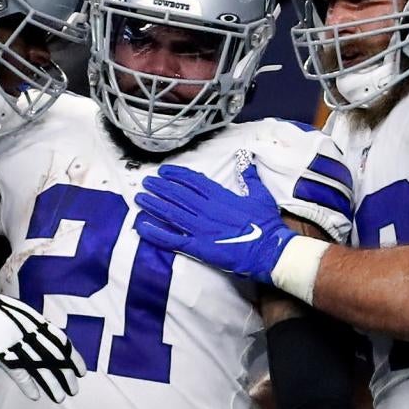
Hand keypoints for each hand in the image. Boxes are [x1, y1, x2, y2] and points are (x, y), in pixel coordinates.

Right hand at [0, 278, 86, 402]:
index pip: (60, 340)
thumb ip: (29, 325)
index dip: (73, 357)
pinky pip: (18, 372)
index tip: (82, 371)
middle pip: (53, 356)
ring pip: (40, 366)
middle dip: (66, 374)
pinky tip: (37, 396)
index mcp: (33, 319)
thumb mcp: (14, 313)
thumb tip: (42, 336)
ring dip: (52, 383)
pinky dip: (28, 385)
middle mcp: (27, 331)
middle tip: (74, 388)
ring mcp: (14, 342)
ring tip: (61, 397)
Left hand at [134, 161, 297, 283]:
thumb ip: (249, 177)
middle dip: (160, 188)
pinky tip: (141, 227)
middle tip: (145, 182)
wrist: (268, 249)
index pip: (193, 181)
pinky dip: (155, 233)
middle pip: (177, 195)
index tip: (164, 171)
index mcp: (220, 196)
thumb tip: (246, 159)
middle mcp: (206, 209)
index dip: (176, 175)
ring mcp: (200, 228)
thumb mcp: (260, 195)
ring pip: (171, 213)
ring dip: (153, 205)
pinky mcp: (198, 247)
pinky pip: (172, 239)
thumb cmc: (266, 223)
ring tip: (139, 198)